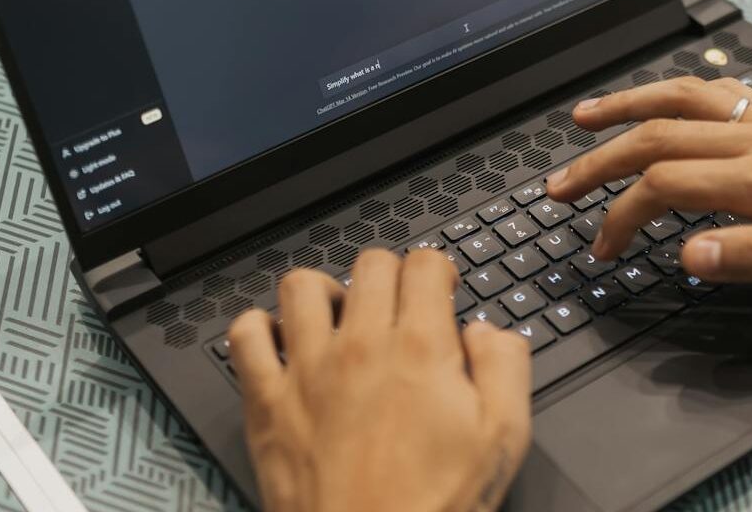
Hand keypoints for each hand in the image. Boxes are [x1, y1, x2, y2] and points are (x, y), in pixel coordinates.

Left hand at [227, 250, 531, 511]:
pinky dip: (261, 329)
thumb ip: (505, 368)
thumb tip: (488, 332)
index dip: (436, 272)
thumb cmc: (434, 505)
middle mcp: (360, 347)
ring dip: (325, 292)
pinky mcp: (266, 403)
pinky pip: (246, 337)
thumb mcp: (503, 437)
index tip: (437, 293)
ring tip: (341, 317)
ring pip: (302, 286)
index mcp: (420, 349)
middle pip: (369, 264)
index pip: (422, 264)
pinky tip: (284, 344)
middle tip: (398, 308)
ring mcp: (306, 371)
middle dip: (391, 276)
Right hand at [544, 77, 751, 292]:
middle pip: (655, 137)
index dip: (620, 217)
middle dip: (598, 162)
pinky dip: (676, 91)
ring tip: (585, 118)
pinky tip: (668, 100)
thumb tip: (687, 255)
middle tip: (557, 187)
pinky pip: (718, 92)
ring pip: (681, 101)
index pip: (663, 187)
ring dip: (626, 108)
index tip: (602, 249)